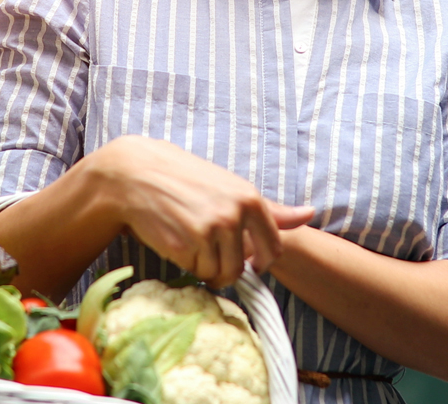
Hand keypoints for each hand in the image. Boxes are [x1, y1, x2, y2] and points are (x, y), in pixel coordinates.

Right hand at [91, 135, 312, 288]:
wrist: (138, 174)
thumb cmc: (188, 181)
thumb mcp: (232, 189)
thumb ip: (271, 209)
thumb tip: (310, 214)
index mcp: (250, 199)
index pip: (272, 248)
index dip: (259, 261)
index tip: (246, 259)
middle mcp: (234, 214)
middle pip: (241, 268)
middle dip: (226, 269)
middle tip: (209, 252)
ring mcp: (210, 230)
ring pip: (218, 273)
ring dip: (205, 268)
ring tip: (192, 244)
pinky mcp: (186, 244)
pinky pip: (195, 271)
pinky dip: (187, 265)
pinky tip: (177, 242)